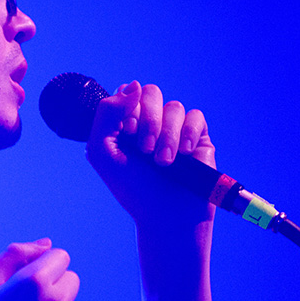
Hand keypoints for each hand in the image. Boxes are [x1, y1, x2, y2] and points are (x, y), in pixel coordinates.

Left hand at [86, 81, 215, 229]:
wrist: (165, 215)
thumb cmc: (131, 187)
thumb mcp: (102, 151)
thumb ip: (106, 113)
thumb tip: (134, 85)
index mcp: (124, 123)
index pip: (127, 93)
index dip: (127, 108)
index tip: (126, 133)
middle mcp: (150, 123)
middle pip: (151, 92)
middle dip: (148, 119)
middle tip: (144, 148)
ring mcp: (174, 129)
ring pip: (174, 106)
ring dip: (167, 134)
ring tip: (163, 162)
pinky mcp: (198, 138)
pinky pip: (196, 116)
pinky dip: (187, 133)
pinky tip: (183, 155)